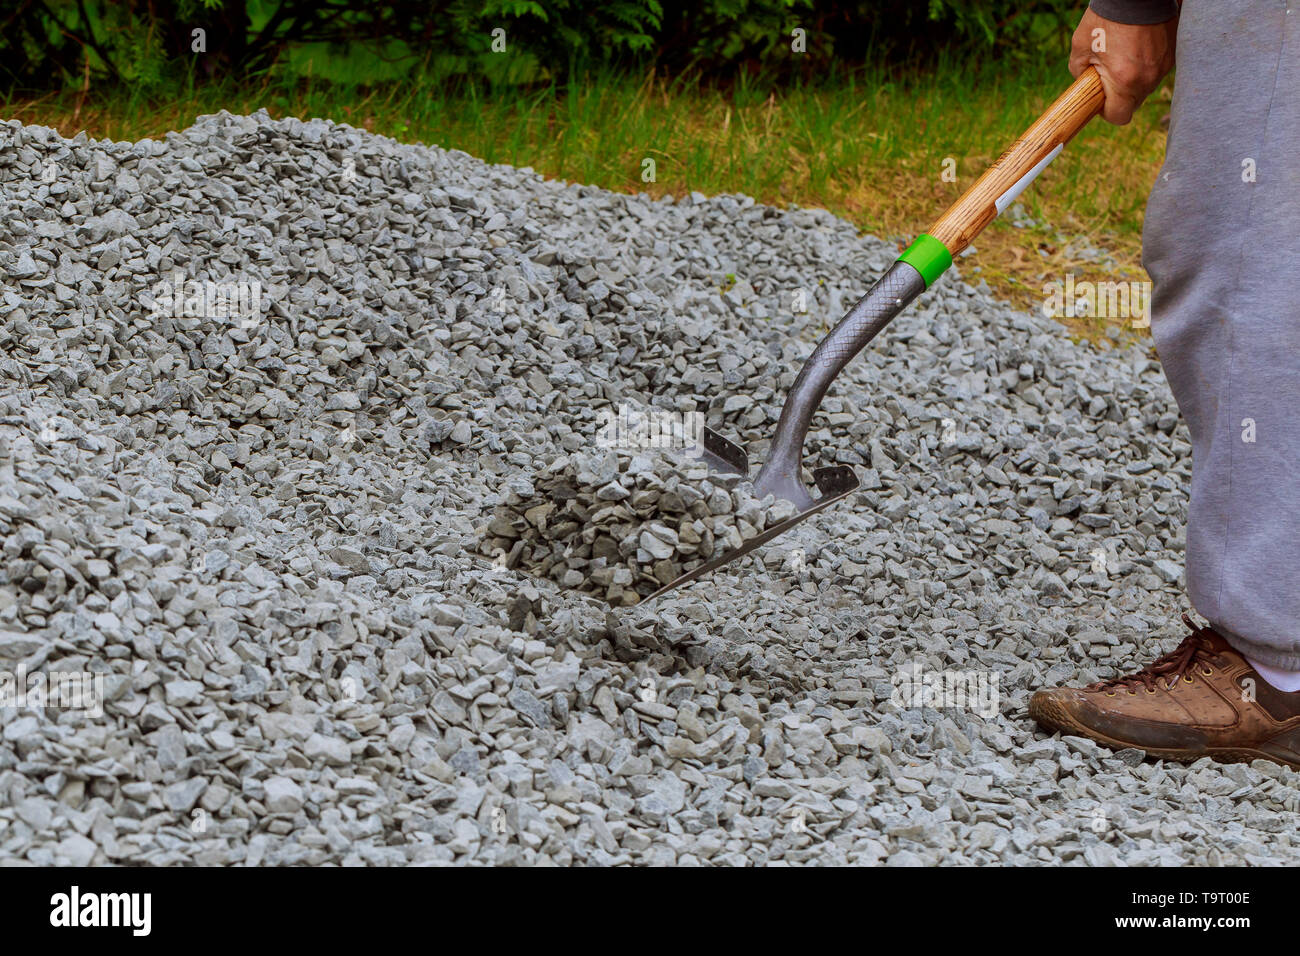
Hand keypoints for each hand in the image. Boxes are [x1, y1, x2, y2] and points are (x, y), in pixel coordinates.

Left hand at [1069, 7, 1177, 124]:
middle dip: (1120, 95)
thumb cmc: (1105, 19)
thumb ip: (1079, 73)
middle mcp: (1148, 78)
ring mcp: (1164, 66)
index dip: (1106, 112)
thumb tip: (1085, 85)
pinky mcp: (1173, 53)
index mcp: (1125, 81)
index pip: (1119, 117)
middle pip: (1134, 103)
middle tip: (1109, 75)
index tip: (1100, 99)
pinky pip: (1156, 70)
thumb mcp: (1080, 48)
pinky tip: (1137, 47)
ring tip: (1124, 55)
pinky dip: (1146, 65)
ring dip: (1134, 79)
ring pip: (1146, 86)